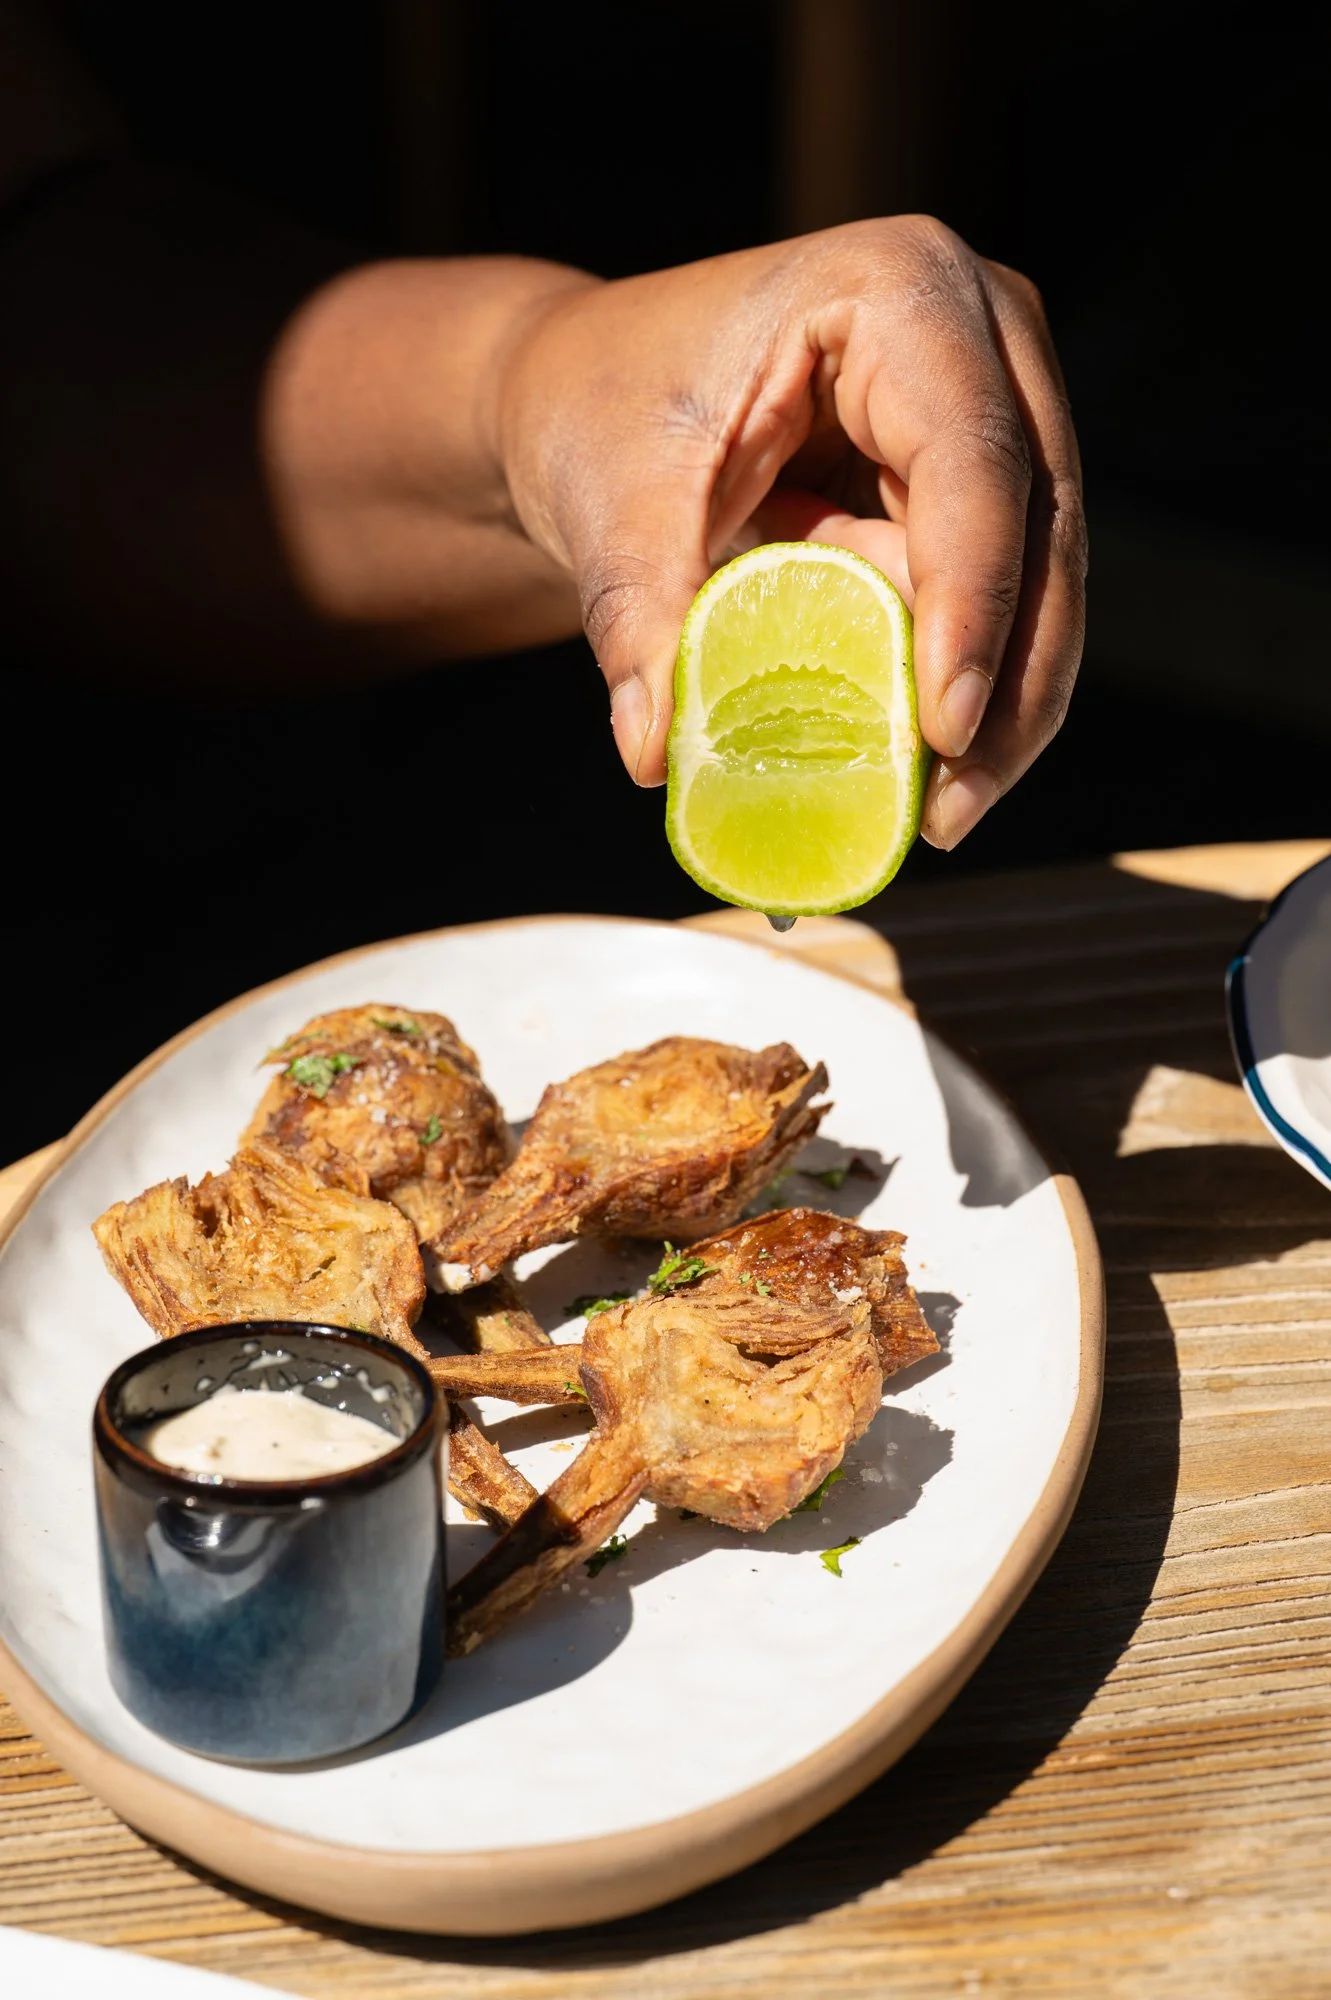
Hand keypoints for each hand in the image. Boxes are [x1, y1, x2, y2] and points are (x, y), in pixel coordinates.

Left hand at [499, 217, 1086, 847]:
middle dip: (1008, 680)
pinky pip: (1007, 598)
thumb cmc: (606, 409)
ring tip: (940, 814)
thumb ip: (640, 618)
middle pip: (1041, 524)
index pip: (969, 457)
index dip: (970, 598)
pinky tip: (931, 775)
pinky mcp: (985, 480)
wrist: (597, 392)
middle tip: (951, 809)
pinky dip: (972, 686)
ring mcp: (1000, 402)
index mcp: (900, 290)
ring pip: (1045, 575)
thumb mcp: (612, 505)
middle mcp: (983, 332)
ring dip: (1003, 704)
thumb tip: (655, 749)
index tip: (945, 724)